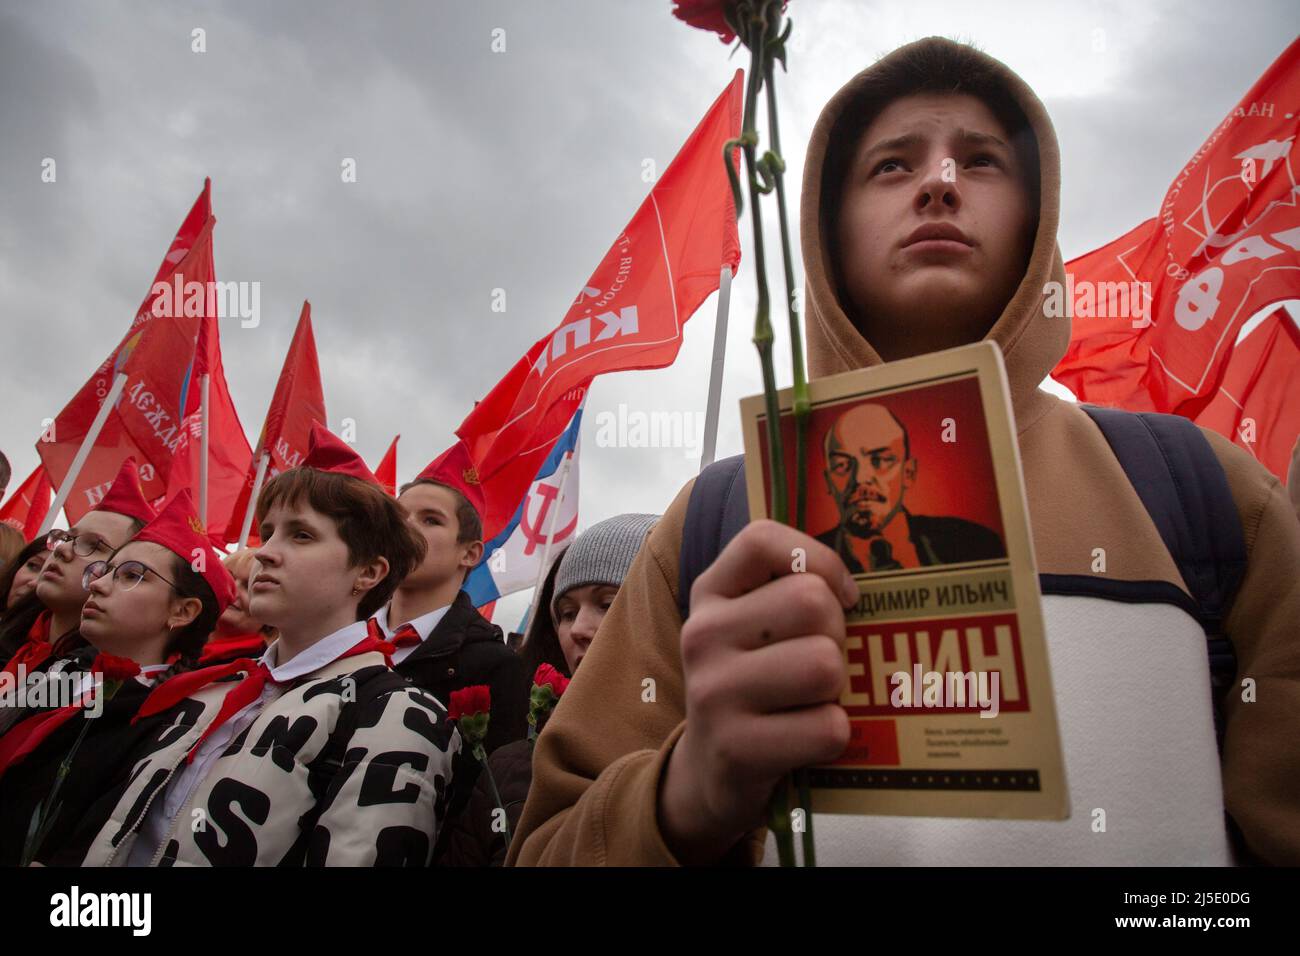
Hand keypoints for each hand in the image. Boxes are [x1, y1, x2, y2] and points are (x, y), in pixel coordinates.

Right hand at [658, 520, 857, 863]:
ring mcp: (713, 692)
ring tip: (812, 701)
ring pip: (824, 664)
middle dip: (837, 635)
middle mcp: (703, 635)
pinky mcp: (735, 747)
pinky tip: (805, 740)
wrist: (710, 772)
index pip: (762, 540)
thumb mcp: (754, 628)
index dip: (820, 561)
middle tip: (822, 664)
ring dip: (836, 689)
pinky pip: (828, 727)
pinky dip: (833, 737)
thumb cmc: (756, 685)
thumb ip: (793, 592)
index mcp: (711, 594)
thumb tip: (884, 582)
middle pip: (812, 602)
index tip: (839, 597)